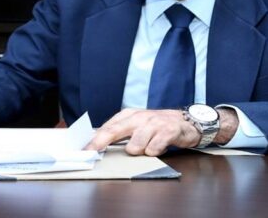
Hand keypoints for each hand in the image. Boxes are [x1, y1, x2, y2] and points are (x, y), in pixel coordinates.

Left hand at [85, 108, 201, 155]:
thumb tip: (98, 142)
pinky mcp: (168, 131)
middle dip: (99, 143)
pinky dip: (154, 152)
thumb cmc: (156, 126)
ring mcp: (153, 123)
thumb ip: (120, 132)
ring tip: (147, 147)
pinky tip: (159, 147)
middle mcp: (139, 117)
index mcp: (129, 115)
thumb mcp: (137, 125)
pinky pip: (153, 149)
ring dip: (139, 151)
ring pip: (135, 146)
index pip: (107, 128)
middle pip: (114, 131)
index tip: (83, 151)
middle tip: (91, 153)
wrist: (185, 121)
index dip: (94, 140)